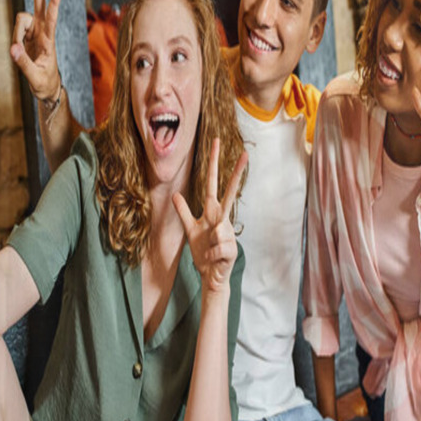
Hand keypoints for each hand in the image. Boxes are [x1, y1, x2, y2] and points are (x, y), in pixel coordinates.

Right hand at [10, 0, 62, 103]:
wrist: (47, 87)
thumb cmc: (44, 82)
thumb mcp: (35, 77)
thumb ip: (23, 63)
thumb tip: (12, 48)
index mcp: (49, 38)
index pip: (52, 14)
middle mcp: (43, 27)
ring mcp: (35, 27)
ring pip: (21, 16)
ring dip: (17, 32)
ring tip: (20, 52)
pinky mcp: (27, 31)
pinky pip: (16, 26)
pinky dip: (15, 37)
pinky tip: (19, 50)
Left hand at [173, 139, 247, 294]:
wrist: (211, 276)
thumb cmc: (203, 252)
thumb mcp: (190, 230)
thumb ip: (183, 212)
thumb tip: (175, 194)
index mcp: (212, 212)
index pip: (212, 184)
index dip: (213, 165)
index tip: (215, 144)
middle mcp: (223, 219)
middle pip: (230, 192)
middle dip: (236, 173)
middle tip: (245, 153)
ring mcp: (229, 232)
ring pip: (217, 232)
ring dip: (208, 246)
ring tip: (209, 254)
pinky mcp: (232, 249)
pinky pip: (215, 249)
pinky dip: (210, 257)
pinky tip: (213, 261)